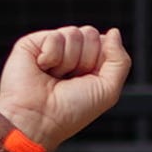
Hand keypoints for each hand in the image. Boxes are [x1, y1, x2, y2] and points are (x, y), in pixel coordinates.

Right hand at [0, 23, 129, 149]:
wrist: (38, 119)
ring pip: (74, 33)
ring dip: (68, 61)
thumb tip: (114, 32)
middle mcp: (70, 54)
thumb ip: (120, 61)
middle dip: (85, 60)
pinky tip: (42, 69)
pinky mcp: (32, 43)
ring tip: (54, 77)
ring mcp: (51, 47)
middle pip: (91, 34)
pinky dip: (51, 56)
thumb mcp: (107, 90)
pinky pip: (55, 36)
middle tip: (69, 80)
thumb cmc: (71, 111)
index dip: (100, 62)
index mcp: (89, 65)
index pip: (105, 43)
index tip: (87, 82)